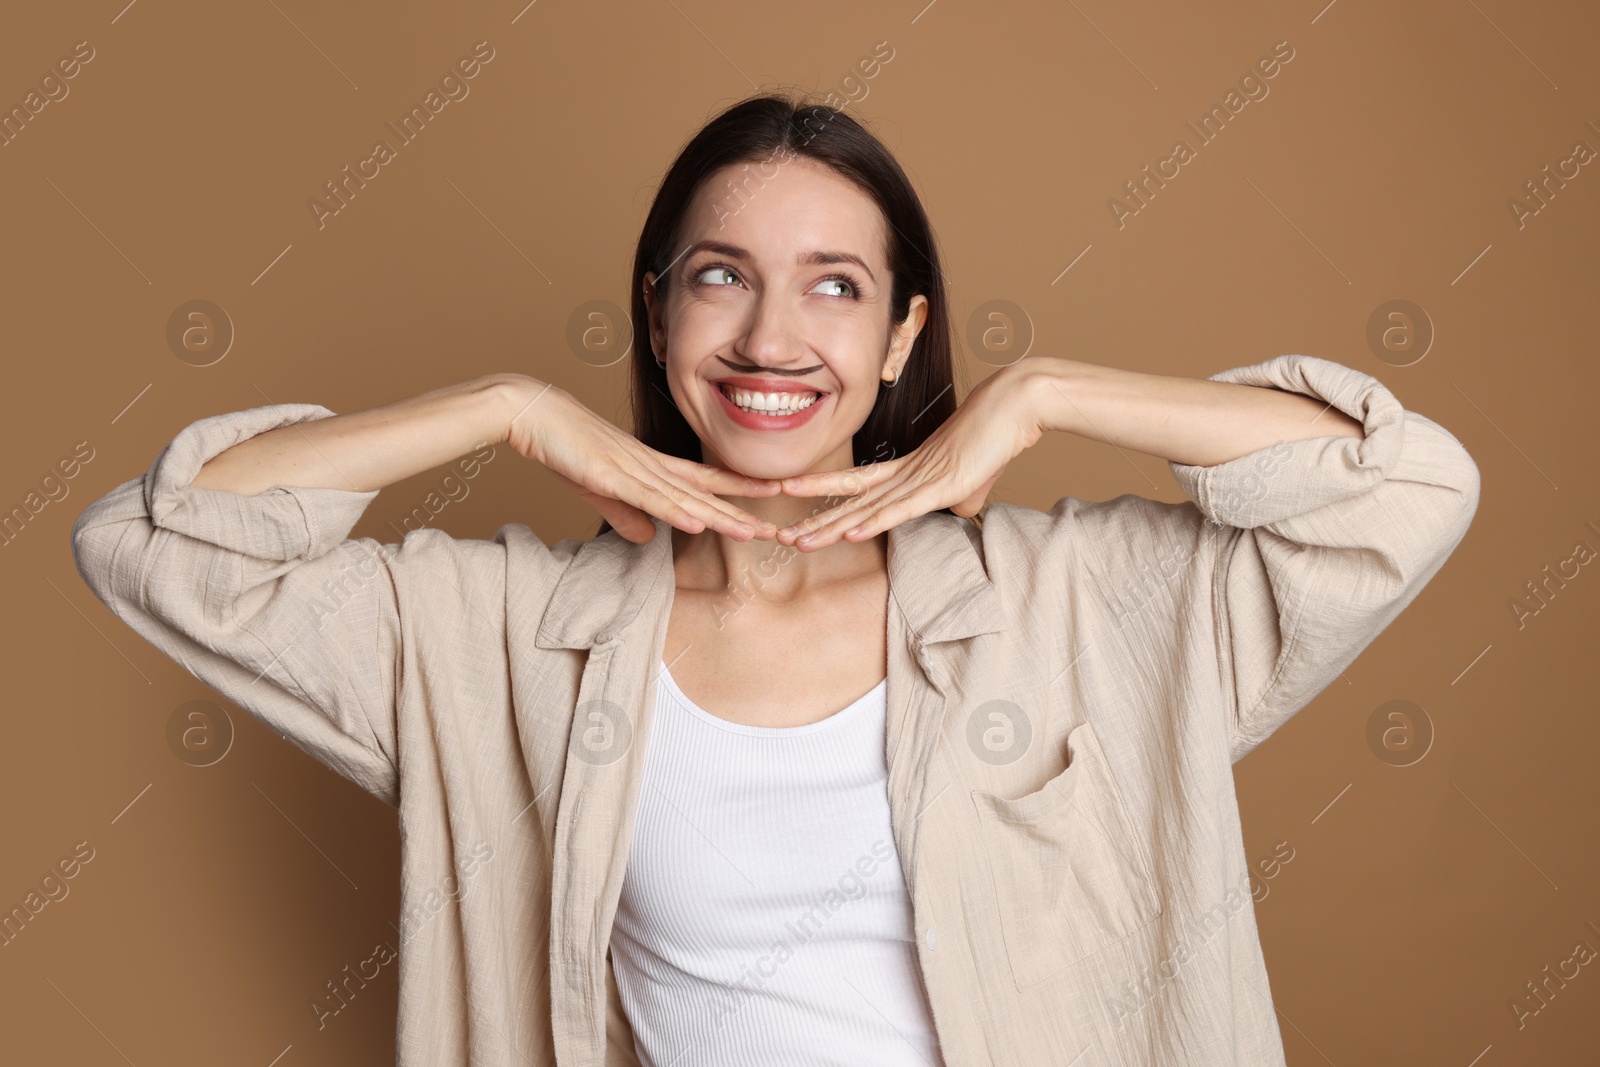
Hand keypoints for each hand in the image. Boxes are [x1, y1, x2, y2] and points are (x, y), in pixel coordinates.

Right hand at [498, 376, 782, 544]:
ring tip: (754, 532)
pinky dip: (675, 512)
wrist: (534, 414)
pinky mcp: (611, 476)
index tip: (772, 497)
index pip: (705, 481)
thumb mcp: (600, 490)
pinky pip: (649, 498)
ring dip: (720, 517)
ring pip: (686, 499)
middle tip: (779, 527)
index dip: (738, 491)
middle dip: (743, 511)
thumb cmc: (566, 447)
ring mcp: (634, 470)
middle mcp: (652, 466)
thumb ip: (627, 515)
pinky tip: (699, 524)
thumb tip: (649, 538)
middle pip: (707, 493)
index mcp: (652, 466)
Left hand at [775, 361, 1045, 550]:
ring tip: (796, 540)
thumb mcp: (971, 479)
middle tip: (778, 534)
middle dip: (815, 520)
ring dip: (831, 528)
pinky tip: (850, 534)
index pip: (856, 486)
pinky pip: (900, 509)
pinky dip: (874, 522)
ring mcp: (920, 479)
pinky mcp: (941, 485)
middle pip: (850, 500)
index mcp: (908, 470)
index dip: (823, 496)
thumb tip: (958, 512)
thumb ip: (958, 498)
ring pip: (866, 508)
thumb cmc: (995, 437)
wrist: (1015, 404)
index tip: (795, 505)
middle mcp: (906, 474)